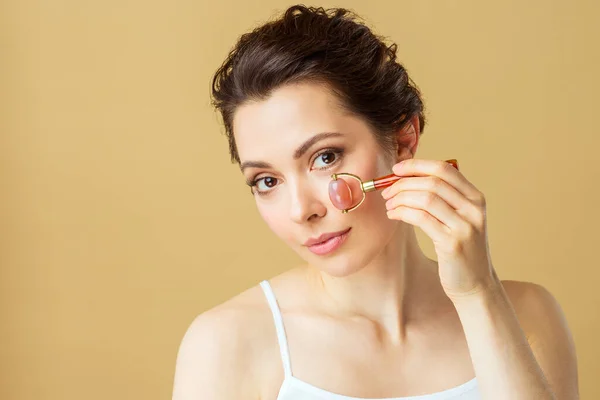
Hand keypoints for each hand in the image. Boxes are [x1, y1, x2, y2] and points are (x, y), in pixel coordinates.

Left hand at [381, 159, 498, 300]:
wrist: (475, 284)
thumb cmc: (459, 248)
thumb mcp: (459, 218)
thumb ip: (443, 198)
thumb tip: (407, 177)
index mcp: (475, 198)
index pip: (444, 169)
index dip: (417, 166)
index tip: (396, 169)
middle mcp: (473, 209)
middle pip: (432, 182)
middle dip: (404, 183)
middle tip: (387, 191)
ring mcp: (465, 226)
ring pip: (426, 198)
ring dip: (401, 198)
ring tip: (389, 204)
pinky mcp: (452, 243)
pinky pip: (421, 218)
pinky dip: (402, 212)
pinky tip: (394, 215)